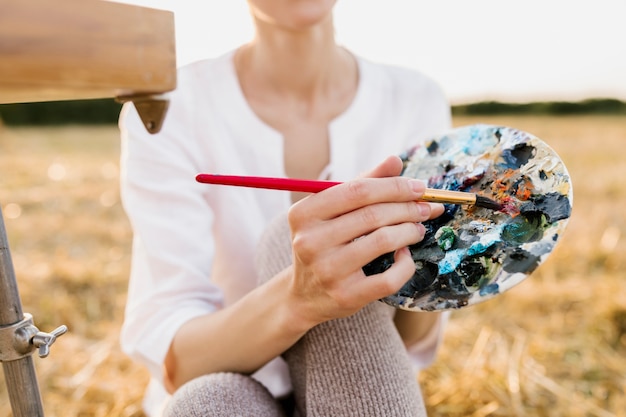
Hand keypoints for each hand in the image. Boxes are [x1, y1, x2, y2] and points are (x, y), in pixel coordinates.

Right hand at [286, 156, 443, 326]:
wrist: (305, 295)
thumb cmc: (324, 243)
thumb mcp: (332, 212)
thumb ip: (361, 184)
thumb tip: (395, 161)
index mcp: (303, 213)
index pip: (356, 190)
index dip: (394, 186)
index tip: (420, 187)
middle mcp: (310, 241)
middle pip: (372, 214)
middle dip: (408, 207)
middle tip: (427, 207)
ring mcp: (328, 270)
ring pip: (383, 241)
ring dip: (410, 231)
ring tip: (418, 228)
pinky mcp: (346, 295)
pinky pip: (389, 277)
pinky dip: (405, 264)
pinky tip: (405, 255)